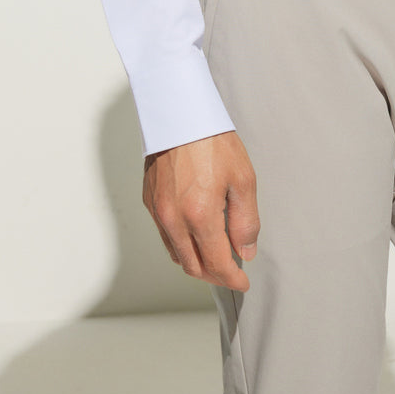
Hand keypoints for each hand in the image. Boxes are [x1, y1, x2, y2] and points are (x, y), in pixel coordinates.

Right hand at [143, 130, 259, 291]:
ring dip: (195, 261)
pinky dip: (180, 243)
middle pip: (192, 266)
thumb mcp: (242, 179)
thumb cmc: (211, 138)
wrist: (180, 111)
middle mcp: (173, 219)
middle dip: (214, 275)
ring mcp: (158, 211)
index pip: (216, 264)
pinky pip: (164, 234)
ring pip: (175, 253)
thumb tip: (246, 249)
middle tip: (231, 272)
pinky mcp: (149, 200)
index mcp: (200, 215)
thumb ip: (246, 221)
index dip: (232, 279)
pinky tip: (194, 233)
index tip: (243, 282)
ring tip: (214, 254)